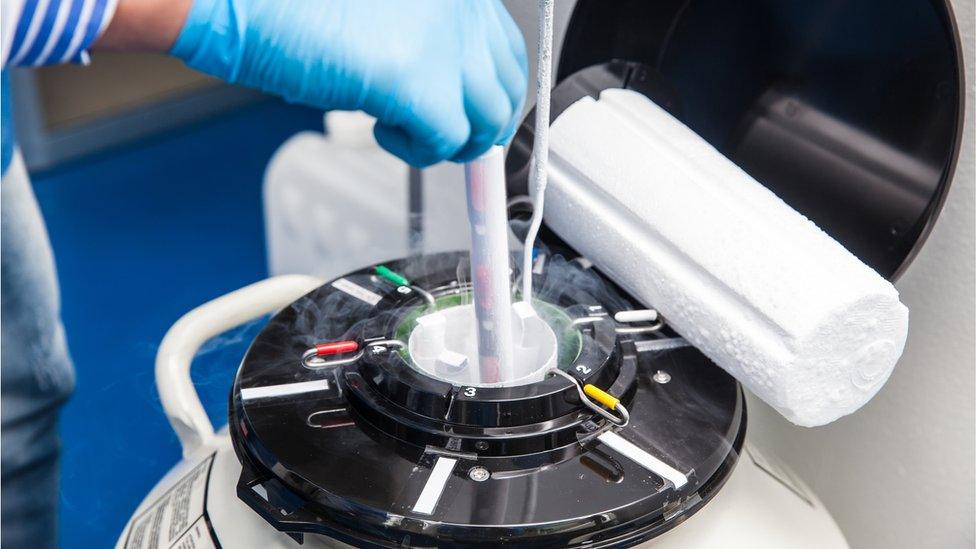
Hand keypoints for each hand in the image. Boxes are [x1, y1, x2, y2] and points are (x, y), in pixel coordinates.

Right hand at [169, 0, 527, 166]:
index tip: (479, 114)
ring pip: (486, 121)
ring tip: (409, 132)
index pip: (508, 49)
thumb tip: (454, 91)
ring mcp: (446, 44)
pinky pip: (447, 144)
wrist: (242, 2)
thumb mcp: (386, 12)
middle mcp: (461, 9)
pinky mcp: (419, 84)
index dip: (495, 92)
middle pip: (506, 89)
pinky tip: (386, 132)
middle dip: (482, 125)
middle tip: (451, 138)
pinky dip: (420, 152)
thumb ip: (427, 39)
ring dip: (451, 141)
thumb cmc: (294, 5)